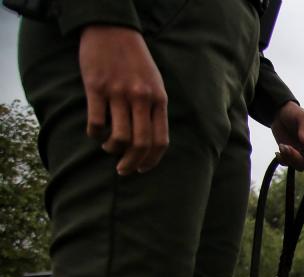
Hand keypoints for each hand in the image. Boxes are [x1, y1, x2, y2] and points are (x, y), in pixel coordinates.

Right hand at [79, 26, 168, 174]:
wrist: (113, 30)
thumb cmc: (135, 61)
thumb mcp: (155, 83)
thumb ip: (154, 108)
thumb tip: (150, 140)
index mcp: (158, 99)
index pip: (160, 140)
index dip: (152, 160)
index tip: (142, 169)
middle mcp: (141, 98)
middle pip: (140, 144)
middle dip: (132, 164)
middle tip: (123, 170)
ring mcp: (118, 93)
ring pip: (118, 137)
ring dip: (112, 149)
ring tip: (108, 147)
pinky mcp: (96, 87)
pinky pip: (96, 122)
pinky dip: (94, 134)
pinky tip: (94, 132)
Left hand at [271, 101, 303, 170]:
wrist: (279, 112)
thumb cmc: (294, 112)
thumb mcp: (302, 117)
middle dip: (298, 159)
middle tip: (286, 147)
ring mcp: (301, 153)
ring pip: (298, 165)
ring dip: (289, 158)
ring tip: (282, 146)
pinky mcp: (291, 154)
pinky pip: (288, 163)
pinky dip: (283, 160)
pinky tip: (279, 151)